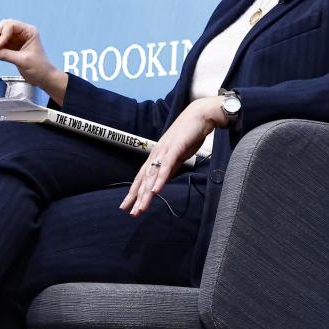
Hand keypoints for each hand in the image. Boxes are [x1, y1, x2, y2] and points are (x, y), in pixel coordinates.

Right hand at [0, 19, 68, 103]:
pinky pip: (0, 46)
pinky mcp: (13, 48)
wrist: (44, 78)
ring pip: (0, 37)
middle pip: (3, 28)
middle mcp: (22, 34)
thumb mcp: (21, 60)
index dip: (1, 35)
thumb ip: (4, 55)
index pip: (10, 26)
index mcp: (28, 32)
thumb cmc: (40, 68)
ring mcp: (17, 41)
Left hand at [120, 98, 224, 216]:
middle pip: (144, 179)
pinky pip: (166, 167)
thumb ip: (169, 168)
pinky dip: (160, 180)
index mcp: (156, 156)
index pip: (142, 177)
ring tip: (140, 208)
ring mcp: (164, 152)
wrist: (200, 116)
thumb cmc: (190, 135)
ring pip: (152, 176)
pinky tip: (155, 191)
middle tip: (131, 212)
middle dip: (136, 197)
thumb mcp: (177, 156)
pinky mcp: (175, 149)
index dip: (135, 192)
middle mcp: (157, 154)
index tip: (128, 205)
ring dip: (146, 193)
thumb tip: (162, 181)